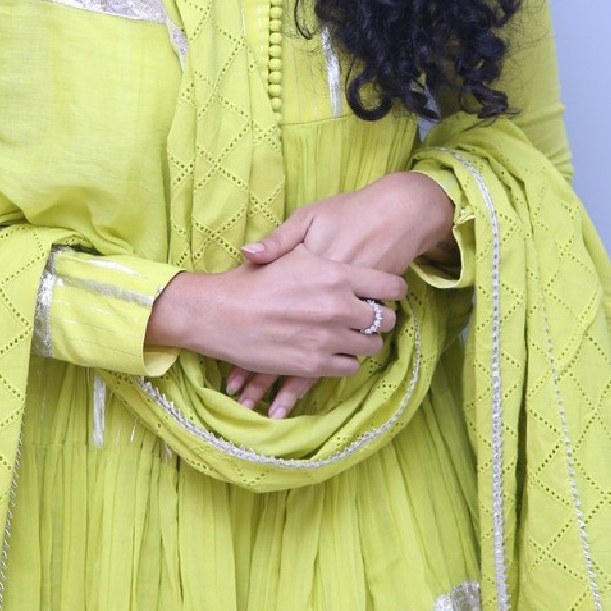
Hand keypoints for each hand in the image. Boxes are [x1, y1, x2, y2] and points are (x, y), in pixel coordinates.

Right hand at [145, 246, 404, 394]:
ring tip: (350, 335)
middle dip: (377, 318)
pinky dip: (345, 360)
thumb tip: (339, 243)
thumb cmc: (250, 281)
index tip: (387, 293)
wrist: (219, 315)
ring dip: (363, 341)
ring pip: (370, 346)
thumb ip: (322, 253)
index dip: (392, 290)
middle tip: (366, 316)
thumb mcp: (285, 254)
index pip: (389, 286)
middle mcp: (337, 306)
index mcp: (334, 274)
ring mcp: (328, 338)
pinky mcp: (314, 364)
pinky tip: (332, 351)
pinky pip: (350, 367)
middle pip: (384, 319)